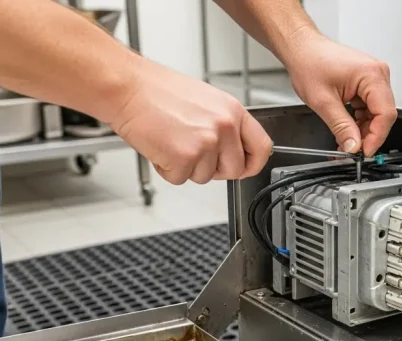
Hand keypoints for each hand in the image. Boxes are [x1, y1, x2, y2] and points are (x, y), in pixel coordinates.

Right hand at [109, 59, 272, 184]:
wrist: (127, 87)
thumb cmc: (158, 91)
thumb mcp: (207, 100)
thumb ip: (225, 125)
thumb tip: (235, 149)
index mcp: (233, 111)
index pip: (262, 147)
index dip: (253, 163)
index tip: (245, 168)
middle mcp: (224, 127)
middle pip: (234, 169)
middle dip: (213, 169)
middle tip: (193, 151)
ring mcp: (206, 143)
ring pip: (205, 177)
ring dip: (186, 167)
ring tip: (172, 140)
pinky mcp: (185, 157)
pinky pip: (180, 178)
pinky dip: (167, 169)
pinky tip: (161, 146)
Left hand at [283, 28, 396, 156]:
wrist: (302, 48)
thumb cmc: (309, 62)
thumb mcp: (323, 101)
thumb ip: (341, 127)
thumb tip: (353, 146)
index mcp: (371, 74)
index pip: (385, 114)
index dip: (376, 137)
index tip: (364, 151)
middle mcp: (378, 74)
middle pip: (383, 114)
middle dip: (368, 135)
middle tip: (353, 149)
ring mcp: (374, 78)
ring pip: (377, 113)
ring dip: (363, 130)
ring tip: (346, 141)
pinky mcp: (368, 83)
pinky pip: (370, 107)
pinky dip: (360, 121)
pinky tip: (348, 128)